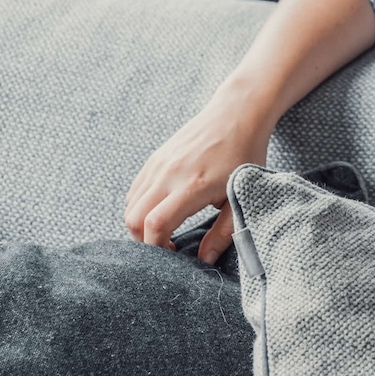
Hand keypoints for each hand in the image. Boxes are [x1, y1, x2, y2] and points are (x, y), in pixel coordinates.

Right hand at [123, 90, 272, 263]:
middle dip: (144, 241)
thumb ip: (223, 233)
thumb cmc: (244, 155)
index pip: (155, 225)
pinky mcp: (155, 158)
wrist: (237, 113)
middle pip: (133, 219)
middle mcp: (168, 174)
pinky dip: (139, 206)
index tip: (175, 255)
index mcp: (191, 186)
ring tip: (165, 230)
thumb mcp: (240, 196)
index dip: (158, 248)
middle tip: (167, 247)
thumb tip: (204, 261)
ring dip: (140, 224)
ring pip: (130, 205)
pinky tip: (162, 210)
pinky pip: (135, 190)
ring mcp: (158, 164)